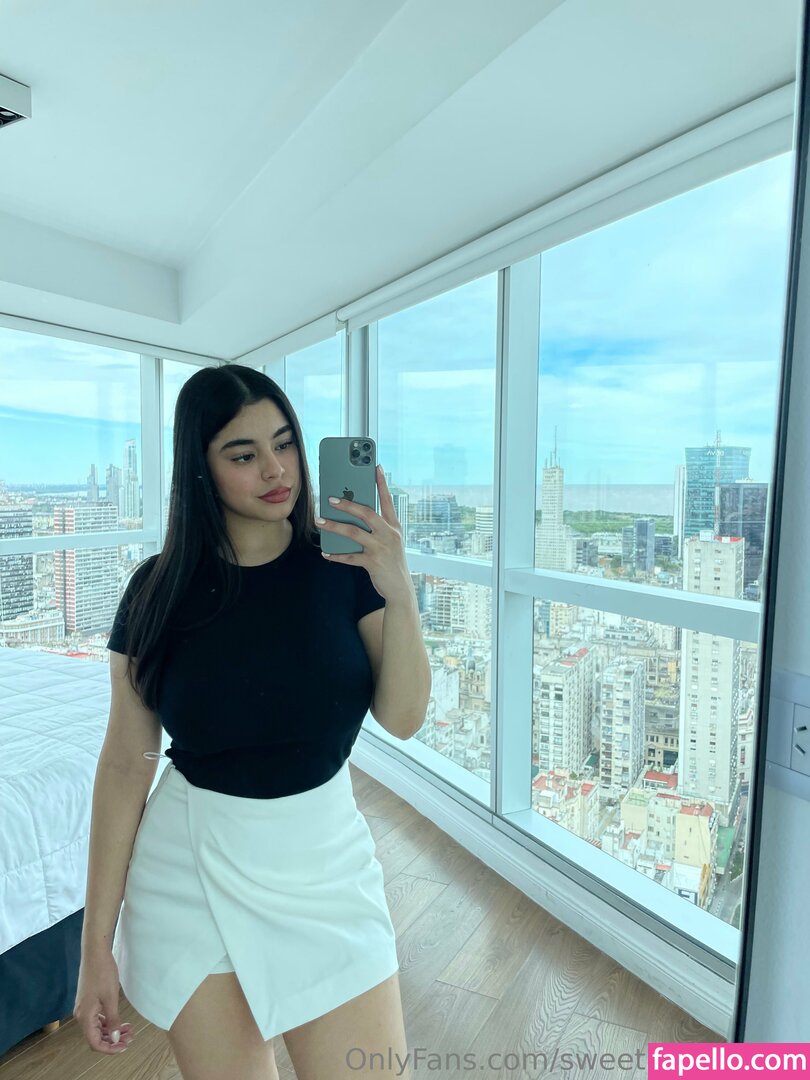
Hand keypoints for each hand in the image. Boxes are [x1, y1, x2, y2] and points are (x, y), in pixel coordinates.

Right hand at [73, 951, 133, 1053]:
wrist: (95, 953)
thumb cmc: (103, 973)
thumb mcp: (110, 998)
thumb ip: (112, 1020)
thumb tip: (115, 1039)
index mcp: (85, 1017)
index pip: (94, 1043)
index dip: (109, 1048)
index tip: (124, 1046)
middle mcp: (81, 1015)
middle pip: (96, 1036)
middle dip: (113, 1040)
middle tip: (131, 1037)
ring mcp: (84, 1008)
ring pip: (97, 1027)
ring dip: (112, 1031)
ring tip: (129, 1029)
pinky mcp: (88, 1001)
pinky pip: (97, 1018)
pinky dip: (108, 1022)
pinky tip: (120, 1021)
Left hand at [315, 465, 411, 603]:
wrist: (401, 589)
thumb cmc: (392, 562)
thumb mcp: (390, 542)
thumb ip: (376, 529)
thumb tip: (352, 518)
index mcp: (394, 527)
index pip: (388, 500)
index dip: (381, 483)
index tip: (375, 467)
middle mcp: (389, 534)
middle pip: (366, 513)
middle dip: (347, 504)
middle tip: (330, 499)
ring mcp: (381, 548)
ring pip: (354, 532)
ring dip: (334, 526)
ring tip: (320, 521)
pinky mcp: (373, 563)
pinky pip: (350, 557)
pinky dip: (336, 555)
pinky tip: (326, 553)